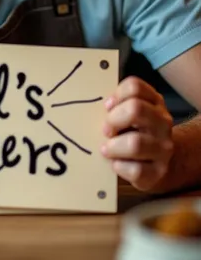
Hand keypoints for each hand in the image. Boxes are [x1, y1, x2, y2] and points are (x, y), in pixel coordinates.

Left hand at [101, 76, 173, 190]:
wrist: (160, 163)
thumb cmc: (135, 133)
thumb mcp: (131, 114)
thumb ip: (118, 106)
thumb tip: (95, 106)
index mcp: (154, 102)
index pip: (134, 87)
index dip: (116, 95)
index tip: (106, 107)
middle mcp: (162, 122)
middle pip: (135, 109)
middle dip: (113, 119)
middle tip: (105, 130)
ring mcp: (163, 148)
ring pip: (135, 143)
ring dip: (114, 146)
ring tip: (106, 149)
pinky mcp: (158, 172)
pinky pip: (136, 170)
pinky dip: (120, 167)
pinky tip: (116, 164)